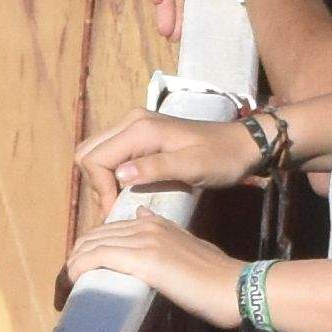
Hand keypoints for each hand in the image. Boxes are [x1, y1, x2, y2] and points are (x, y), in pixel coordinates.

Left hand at [67, 209, 243, 316]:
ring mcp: (145, 239)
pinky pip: (98, 257)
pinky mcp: (144, 258)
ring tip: (67, 285)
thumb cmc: (214, 276)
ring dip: (74, 264)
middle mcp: (148, 225)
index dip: (89, 247)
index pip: (109, 228)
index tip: (80, 268)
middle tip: (68, 280)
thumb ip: (164, 234)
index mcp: (156, 222)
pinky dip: (79, 268)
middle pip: (95, 235)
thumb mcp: (187, 247)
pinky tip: (73, 281)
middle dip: (76, 256)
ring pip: (92, 245)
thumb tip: (143, 215)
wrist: (235, 287)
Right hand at [73, 106, 252, 204]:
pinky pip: (109, 153)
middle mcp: (131, 121)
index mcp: (140, 128)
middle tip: (114, 206)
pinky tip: (125, 189)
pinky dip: (108, 174)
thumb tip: (119, 176)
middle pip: (88, 154)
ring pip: (95, 154)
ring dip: (100, 180)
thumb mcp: (192, 167)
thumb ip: (155, 169)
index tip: (116, 210)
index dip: (100, 189)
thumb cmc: (221, 158)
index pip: (95, 159)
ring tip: (119, 200)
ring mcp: (134, 125)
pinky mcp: (139, 133)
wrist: (243, 144)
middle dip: (95, 184)